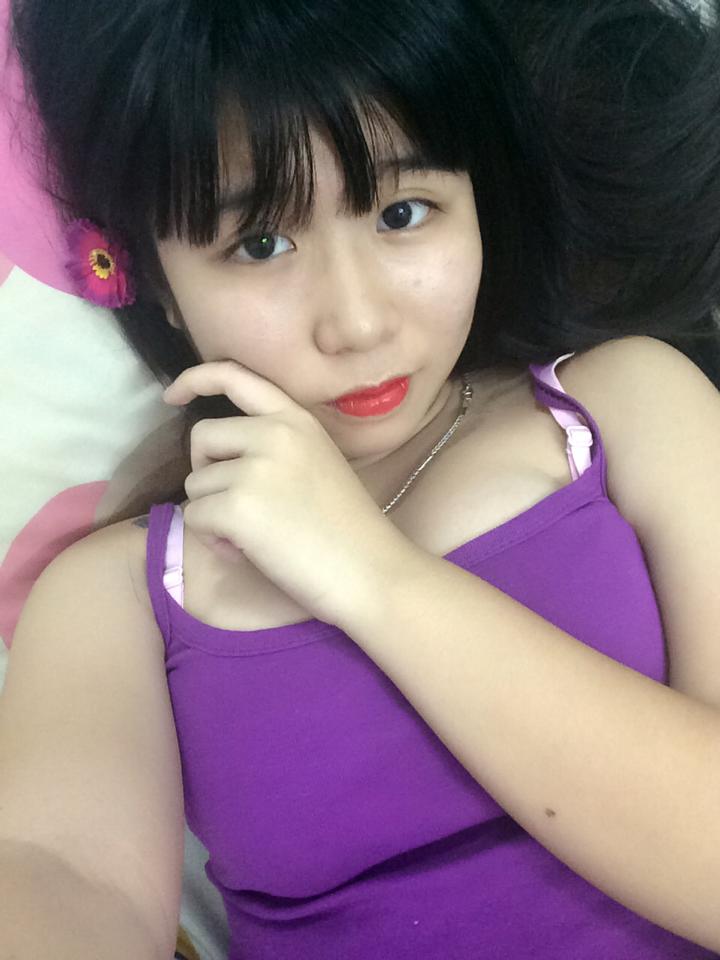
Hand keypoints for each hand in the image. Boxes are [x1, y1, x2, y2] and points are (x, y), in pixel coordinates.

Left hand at [162, 360, 414, 629]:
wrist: (370, 572)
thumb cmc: (348, 531)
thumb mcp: (319, 463)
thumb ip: (276, 447)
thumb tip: (220, 460)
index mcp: (297, 420)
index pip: (236, 377)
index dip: (197, 379)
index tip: (173, 394)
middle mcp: (274, 433)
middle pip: (202, 438)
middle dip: (207, 474)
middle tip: (238, 507)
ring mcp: (255, 468)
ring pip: (195, 484)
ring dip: (213, 514)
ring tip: (253, 537)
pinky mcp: (238, 507)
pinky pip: (195, 518)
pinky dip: (213, 541)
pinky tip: (246, 552)